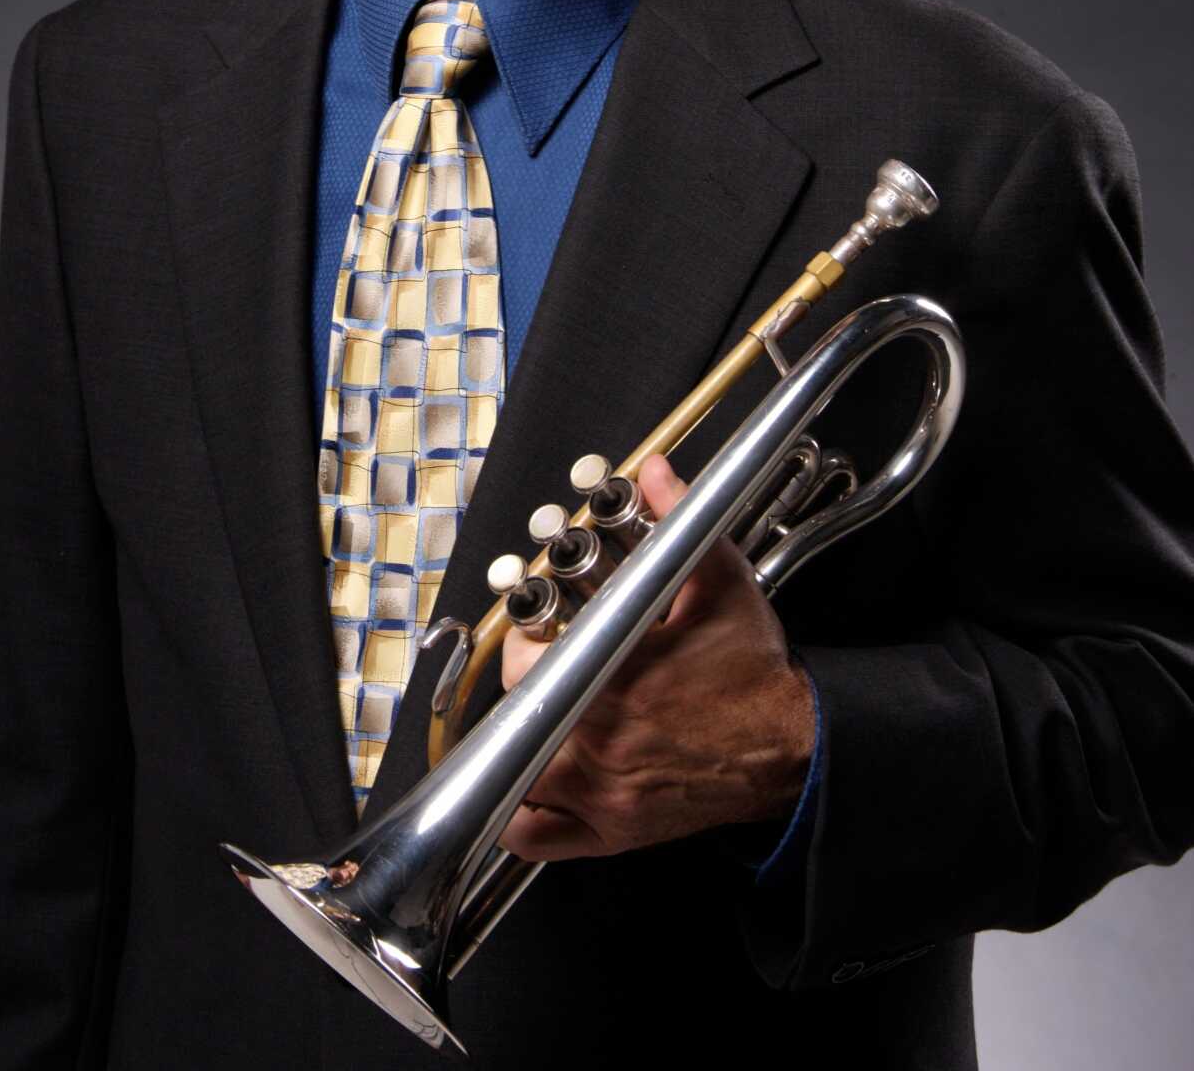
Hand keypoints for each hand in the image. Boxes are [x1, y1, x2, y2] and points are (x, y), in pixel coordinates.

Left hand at [497, 453, 815, 860]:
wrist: (794, 747)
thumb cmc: (752, 670)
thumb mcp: (719, 580)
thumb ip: (677, 517)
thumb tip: (655, 470)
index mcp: (615, 683)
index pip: (526, 667)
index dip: (524, 644)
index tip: (539, 632)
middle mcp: (600, 747)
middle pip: (515, 721)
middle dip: (522, 689)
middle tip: (541, 669)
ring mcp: (605, 797)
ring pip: (518, 785)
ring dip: (515, 750)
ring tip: (531, 720)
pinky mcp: (615, 833)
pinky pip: (539, 839)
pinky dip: (522, 819)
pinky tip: (530, 788)